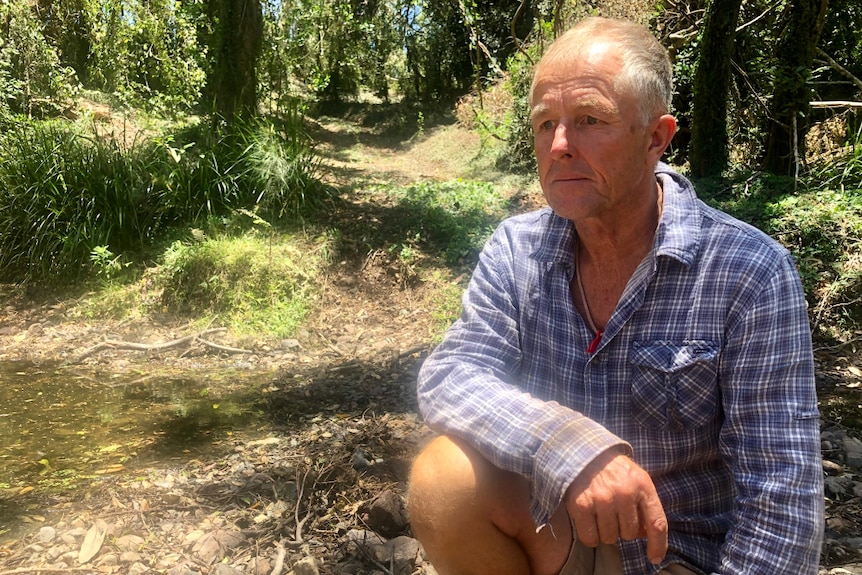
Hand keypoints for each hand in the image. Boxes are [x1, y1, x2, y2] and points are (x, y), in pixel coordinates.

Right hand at [564, 449, 667, 564]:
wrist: (582, 451)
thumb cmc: (612, 469)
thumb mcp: (635, 479)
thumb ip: (645, 505)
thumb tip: (646, 536)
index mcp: (643, 485)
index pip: (657, 523)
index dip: (658, 545)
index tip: (654, 558)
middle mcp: (624, 492)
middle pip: (630, 534)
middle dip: (622, 528)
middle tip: (613, 511)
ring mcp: (603, 499)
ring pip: (610, 538)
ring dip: (605, 531)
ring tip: (599, 512)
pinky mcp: (582, 505)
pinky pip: (591, 538)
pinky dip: (590, 535)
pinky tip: (588, 520)